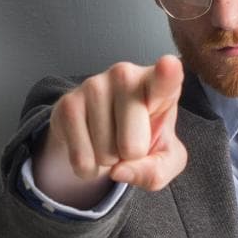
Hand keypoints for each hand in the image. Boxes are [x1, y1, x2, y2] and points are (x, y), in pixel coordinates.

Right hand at [36, 55, 188, 201]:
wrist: (103, 131)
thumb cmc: (143, 137)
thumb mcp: (165, 159)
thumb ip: (156, 170)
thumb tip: (119, 171)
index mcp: (160, 85)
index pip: (166, 79)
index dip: (167, 75)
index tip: (169, 66)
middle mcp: (126, 75)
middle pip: (132, 146)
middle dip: (130, 158)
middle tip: (129, 141)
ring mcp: (94, 85)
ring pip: (105, 154)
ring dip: (108, 161)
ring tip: (110, 140)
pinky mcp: (68, 103)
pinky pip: (81, 159)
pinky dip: (88, 168)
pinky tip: (91, 147)